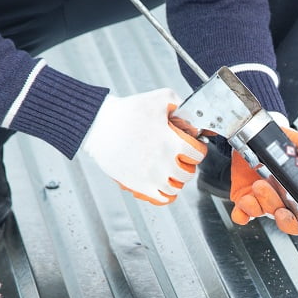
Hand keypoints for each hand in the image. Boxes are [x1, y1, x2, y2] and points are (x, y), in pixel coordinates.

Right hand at [80, 88, 205, 204]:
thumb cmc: (125, 113)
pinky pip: (161, 199)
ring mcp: (151, 176)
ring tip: (171, 174)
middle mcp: (164, 161)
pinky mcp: (138, 185)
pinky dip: (165, 195)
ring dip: (176, 181)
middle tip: (182, 161)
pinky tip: (163, 187)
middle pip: (188, 173)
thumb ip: (179, 102)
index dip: (198, 150)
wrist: (98, 125)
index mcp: (172, 142)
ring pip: (175, 188)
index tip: (194, 149)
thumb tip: (190, 110)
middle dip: (188, 167)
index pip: (198, 154)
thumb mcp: (158, 98)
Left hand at [229, 125, 297, 235]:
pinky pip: (241, 214)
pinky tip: (244, 202)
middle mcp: (281, 201)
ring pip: (263, 213)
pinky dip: (241, 213)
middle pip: (285, 221)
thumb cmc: (278, 146)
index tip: (296, 214)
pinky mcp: (244, 199)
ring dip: (260, 204)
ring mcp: (262, 202)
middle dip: (282, 216)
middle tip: (278, 207)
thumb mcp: (297, 142)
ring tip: (259, 185)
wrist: (250, 138)